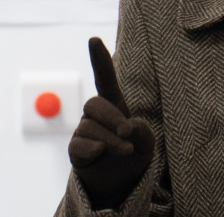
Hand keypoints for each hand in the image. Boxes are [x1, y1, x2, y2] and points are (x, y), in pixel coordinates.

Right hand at [70, 37, 154, 208]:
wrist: (121, 183)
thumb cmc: (134, 154)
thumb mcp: (147, 142)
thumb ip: (143, 131)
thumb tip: (127, 127)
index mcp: (114, 105)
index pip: (104, 79)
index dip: (100, 60)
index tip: (94, 39)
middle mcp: (95, 115)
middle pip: (95, 104)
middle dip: (113, 117)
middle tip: (128, 133)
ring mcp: (83, 131)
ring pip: (90, 127)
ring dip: (111, 140)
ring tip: (125, 151)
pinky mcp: (76, 150)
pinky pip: (79, 144)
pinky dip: (93, 149)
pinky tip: (100, 153)